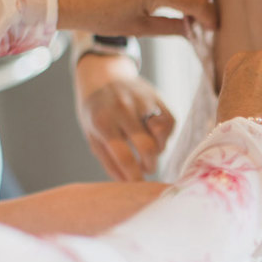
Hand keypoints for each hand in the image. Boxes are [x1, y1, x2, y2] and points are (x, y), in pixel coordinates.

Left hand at [75, 54, 174, 180]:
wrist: (104, 74)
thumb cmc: (96, 111)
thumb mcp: (92, 135)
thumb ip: (109, 161)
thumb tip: (128, 184)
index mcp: (103, 121)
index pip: (124, 156)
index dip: (134, 176)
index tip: (138, 187)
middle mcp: (124, 109)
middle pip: (147, 148)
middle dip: (149, 165)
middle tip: (146, 169)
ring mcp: (144, 102)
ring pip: (161, 137)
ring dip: (157, 150)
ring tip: (147, 149)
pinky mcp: (159, 99)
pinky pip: (169, 125)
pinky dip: (164, 137)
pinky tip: (154, 136)